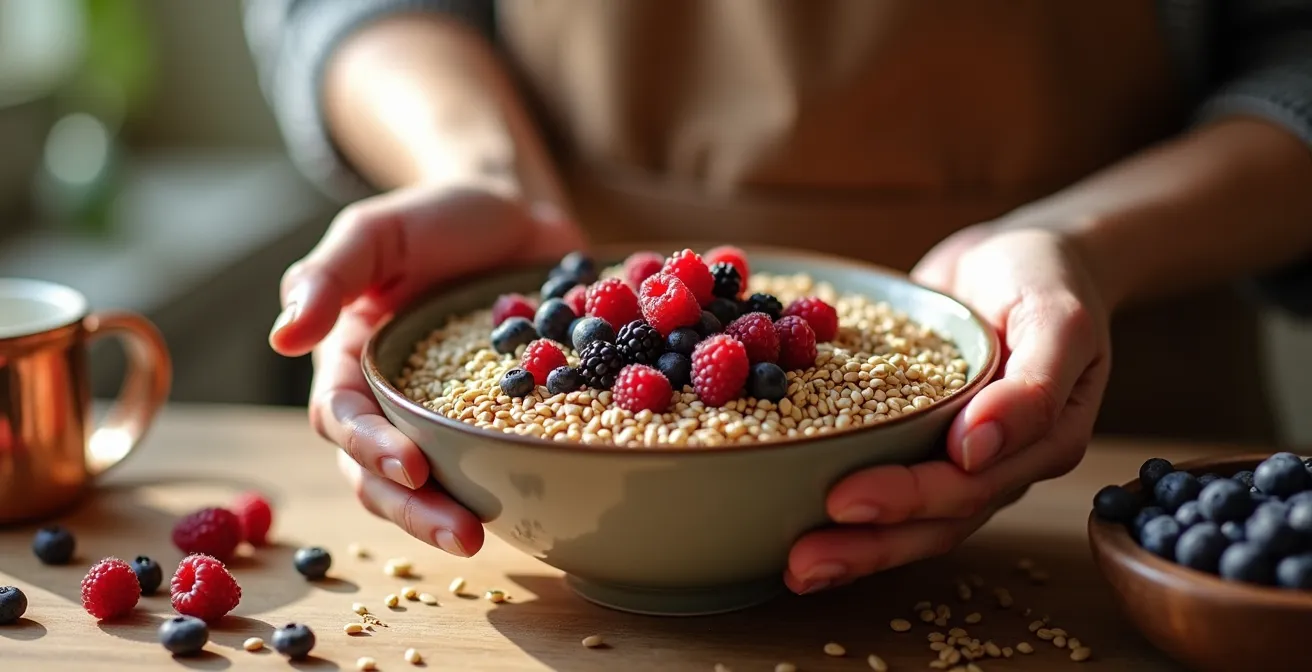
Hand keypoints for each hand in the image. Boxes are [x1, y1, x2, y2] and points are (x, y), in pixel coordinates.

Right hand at [270, 185, 584, 555]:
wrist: (515, 208)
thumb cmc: (433, 218)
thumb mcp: (375, 231)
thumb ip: (327, 276)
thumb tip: (282, 338)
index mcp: (351, 364)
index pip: (343, 420)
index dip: (370, 449)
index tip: (410, 468)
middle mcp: (394, 402)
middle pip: (383, 474)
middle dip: (415, 509)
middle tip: (462, 533)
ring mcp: (450, 416)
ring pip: (438, 481)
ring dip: (454, 514)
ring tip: (489, 534)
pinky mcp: (504, 418)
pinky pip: (501, 458)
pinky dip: (514, 481)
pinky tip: (544, 500)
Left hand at [785, 227, 1111, 593]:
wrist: (1015, 255)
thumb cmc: (1047, 278)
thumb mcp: (1057, 318)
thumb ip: (1032, 387)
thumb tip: (974, 449)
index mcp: (1039, 444)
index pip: (970, 488)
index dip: (908, 499)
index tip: (846, 500)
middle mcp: (997, 463)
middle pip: (933, 520)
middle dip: (868, 543)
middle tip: (802, 560)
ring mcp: (955, 454)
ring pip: (908, 518)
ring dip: (852, 545)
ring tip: (793, 568)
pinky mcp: (916, 435)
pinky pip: (883, 476)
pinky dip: (844, 504)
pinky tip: (794, 519)